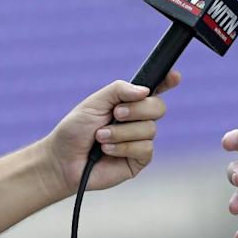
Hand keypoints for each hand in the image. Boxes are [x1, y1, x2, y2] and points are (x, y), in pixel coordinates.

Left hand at [41, 70, 180, 197]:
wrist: (63, 160)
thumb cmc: (76, 129)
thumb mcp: (95, 102)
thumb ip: (119, 90)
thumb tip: (145, 91)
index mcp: (130, 102)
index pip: (156, 88)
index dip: (168, 81)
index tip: (174, 77)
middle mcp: (139, 119)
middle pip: (158, 107)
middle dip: (137, 110)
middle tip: (115, 114)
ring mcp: (141, 140)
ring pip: (149, 129)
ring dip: (122, 132)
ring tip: (101, 137)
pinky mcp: (139, 160)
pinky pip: (145, 149)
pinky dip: (124, 147)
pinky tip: (107, 150)